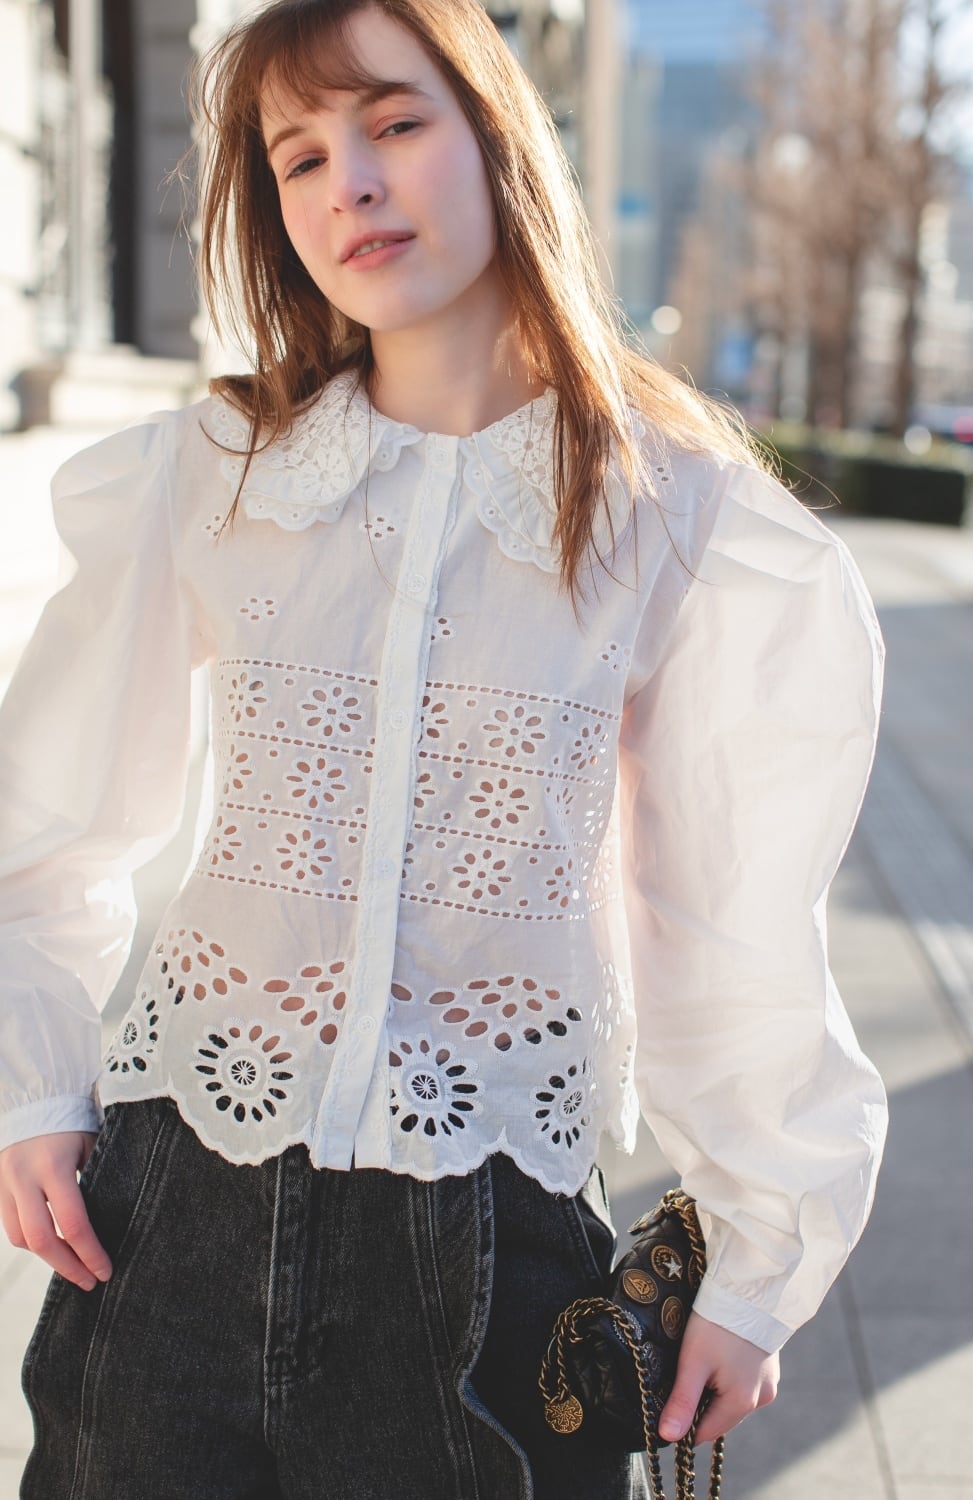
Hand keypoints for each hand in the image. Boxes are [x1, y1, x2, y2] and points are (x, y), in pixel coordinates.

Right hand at [0, 1131, 113, 1291]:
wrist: (36, 1098)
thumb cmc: (74, 1120)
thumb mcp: (93, 1144)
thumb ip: (100, 1178)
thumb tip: (116, 1222)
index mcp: (54, 1166)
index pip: (72, 1223)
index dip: (90, 1253)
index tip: (105, 1270)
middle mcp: (24, 1177)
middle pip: (40, 1240)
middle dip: (67, 1267)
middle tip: (90, 1282)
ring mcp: (5, 1183)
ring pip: (20, 1237)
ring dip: (48, 1257)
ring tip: (74, 1266)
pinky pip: (10, 1226)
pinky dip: (32, 1241)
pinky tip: (53, 1245)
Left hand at [658, 1310, 778, 1444]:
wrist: (750, 1289)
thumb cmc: (718, 1324)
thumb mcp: (694, 1362)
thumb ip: (682, 1402)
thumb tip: (668, 1437)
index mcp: (743, 1403)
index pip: (706, 1432)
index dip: (684, 1423)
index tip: (669, 1401)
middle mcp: (762, 1399)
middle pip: (720, 1417)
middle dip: (700, 1405)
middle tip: (685, 1374)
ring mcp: (769, 1383)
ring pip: (733, 1401)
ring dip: (715, 1392)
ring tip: (703, 1362)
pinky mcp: (770, 1368)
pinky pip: (745, 1385)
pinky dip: (729, 1379)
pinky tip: (720, 1357)